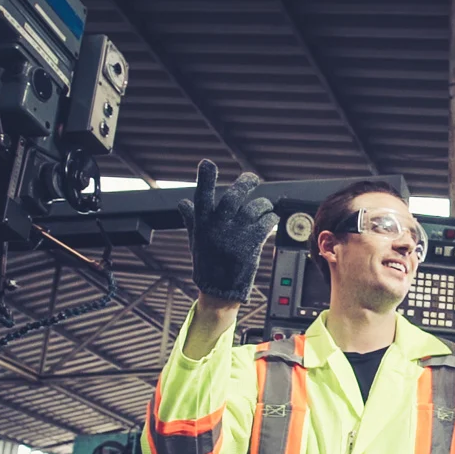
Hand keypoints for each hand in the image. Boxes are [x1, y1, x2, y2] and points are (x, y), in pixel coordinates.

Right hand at [177, 159, 276, 302]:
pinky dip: (270, 218)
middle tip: (252, 178)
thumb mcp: (196, 240)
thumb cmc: (207, 263)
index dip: (204, 179)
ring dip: (262, 205)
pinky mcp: (251, 244)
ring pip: (253, 209)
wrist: (219, 290)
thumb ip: (192, 219)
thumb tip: (182, 202)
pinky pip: (265, 223)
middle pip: (233, 197)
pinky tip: (271, 218)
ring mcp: (235, 235)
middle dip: (245, 183)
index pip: (201, 196)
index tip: (206, 163)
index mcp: (202, 224)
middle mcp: (218, 226)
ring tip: (265, 207)